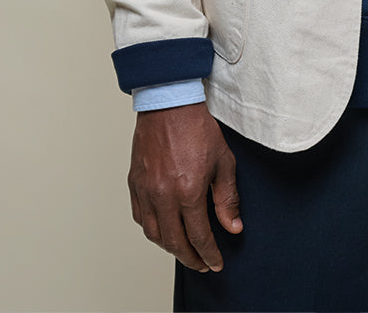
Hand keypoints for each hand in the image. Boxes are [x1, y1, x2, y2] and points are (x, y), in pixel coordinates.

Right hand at [128, 102, 242, 271]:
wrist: (170, 103)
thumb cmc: (197, 128)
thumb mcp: (223, 161)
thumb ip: (228, 198)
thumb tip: (233, 226)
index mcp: (188, 191)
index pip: (199, 236)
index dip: (209, 254)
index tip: (216, 262)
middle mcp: (164, 195)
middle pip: (175, 242)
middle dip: (191, 258)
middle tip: (202, 263)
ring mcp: (146, 190)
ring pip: (154, 234)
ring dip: (170, 248)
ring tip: (184, 250)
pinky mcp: (135, 183)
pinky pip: (140, 217)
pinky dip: (152, 230)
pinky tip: (163, 230)